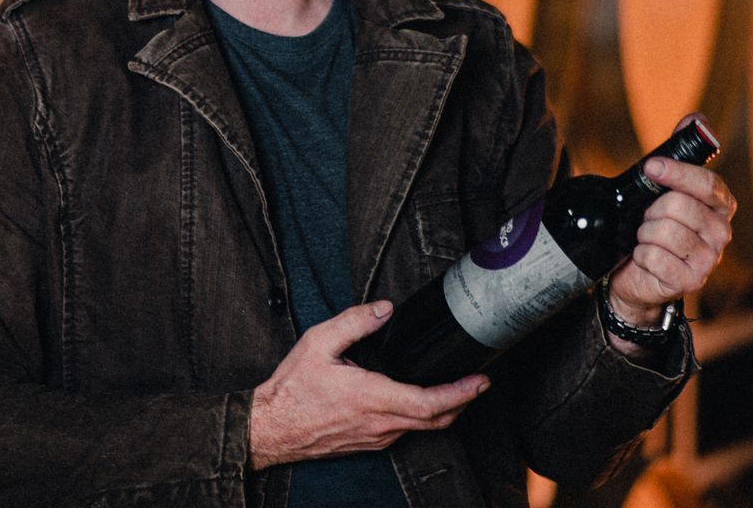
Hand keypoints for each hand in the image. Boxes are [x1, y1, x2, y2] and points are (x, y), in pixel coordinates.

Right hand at [248, 301, 489, 469]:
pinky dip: (423, 417)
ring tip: (457, 389)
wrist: (271, 428)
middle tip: (480, 383)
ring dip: (445, 410)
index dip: (461, 393)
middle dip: (464, 401)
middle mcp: (380, 424)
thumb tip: (384, 309)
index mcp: (372, 398)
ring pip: (423, 428)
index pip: (430, 402)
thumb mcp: (318, 343)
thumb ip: (354, 322)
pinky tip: (421, 400)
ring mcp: (377, 438)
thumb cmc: (292, 389)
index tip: (481, 381)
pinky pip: (405, 432)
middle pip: (437, 420)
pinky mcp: (370, 443)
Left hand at [606, 114, 736, 328]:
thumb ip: (680, 152)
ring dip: (643, 233)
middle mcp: (722, 232)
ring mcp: (709, 260)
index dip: (677, 173)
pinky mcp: (691, 282)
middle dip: (651, 210)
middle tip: (647, 218)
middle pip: (679, 206)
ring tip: (645, 238)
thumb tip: (697, 119)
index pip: (707, 183)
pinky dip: (640, 255)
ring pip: (664, 231)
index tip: (651, 167)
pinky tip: (645, 258)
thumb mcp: (663, 188)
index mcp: (721, 206)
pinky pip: (654, 257)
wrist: (636, 273)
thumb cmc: (652, 224)